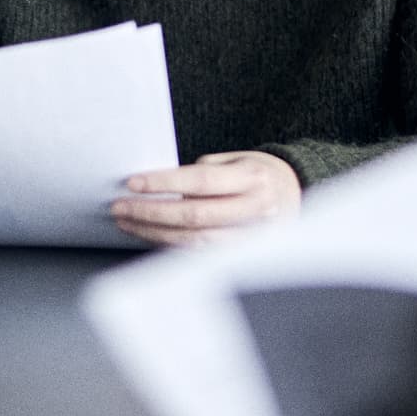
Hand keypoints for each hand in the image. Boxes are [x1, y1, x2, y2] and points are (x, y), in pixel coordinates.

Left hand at [110, 150, 301, 246]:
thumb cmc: (257, 173)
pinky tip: (151, 236)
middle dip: (151, 213)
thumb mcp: (236, 161)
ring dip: (155, 233)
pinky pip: (202, 254)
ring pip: (196, 241)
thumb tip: (160, 189)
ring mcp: (252, 236)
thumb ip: (203, 174)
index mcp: (252, 178)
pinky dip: (172, 246)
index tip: (133, 183)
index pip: (201, 180)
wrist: (295, 194)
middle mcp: (255, 209)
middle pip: (195, 215)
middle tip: (121, 207)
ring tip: (128, 223)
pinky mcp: (243, 254)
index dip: (164, 183)